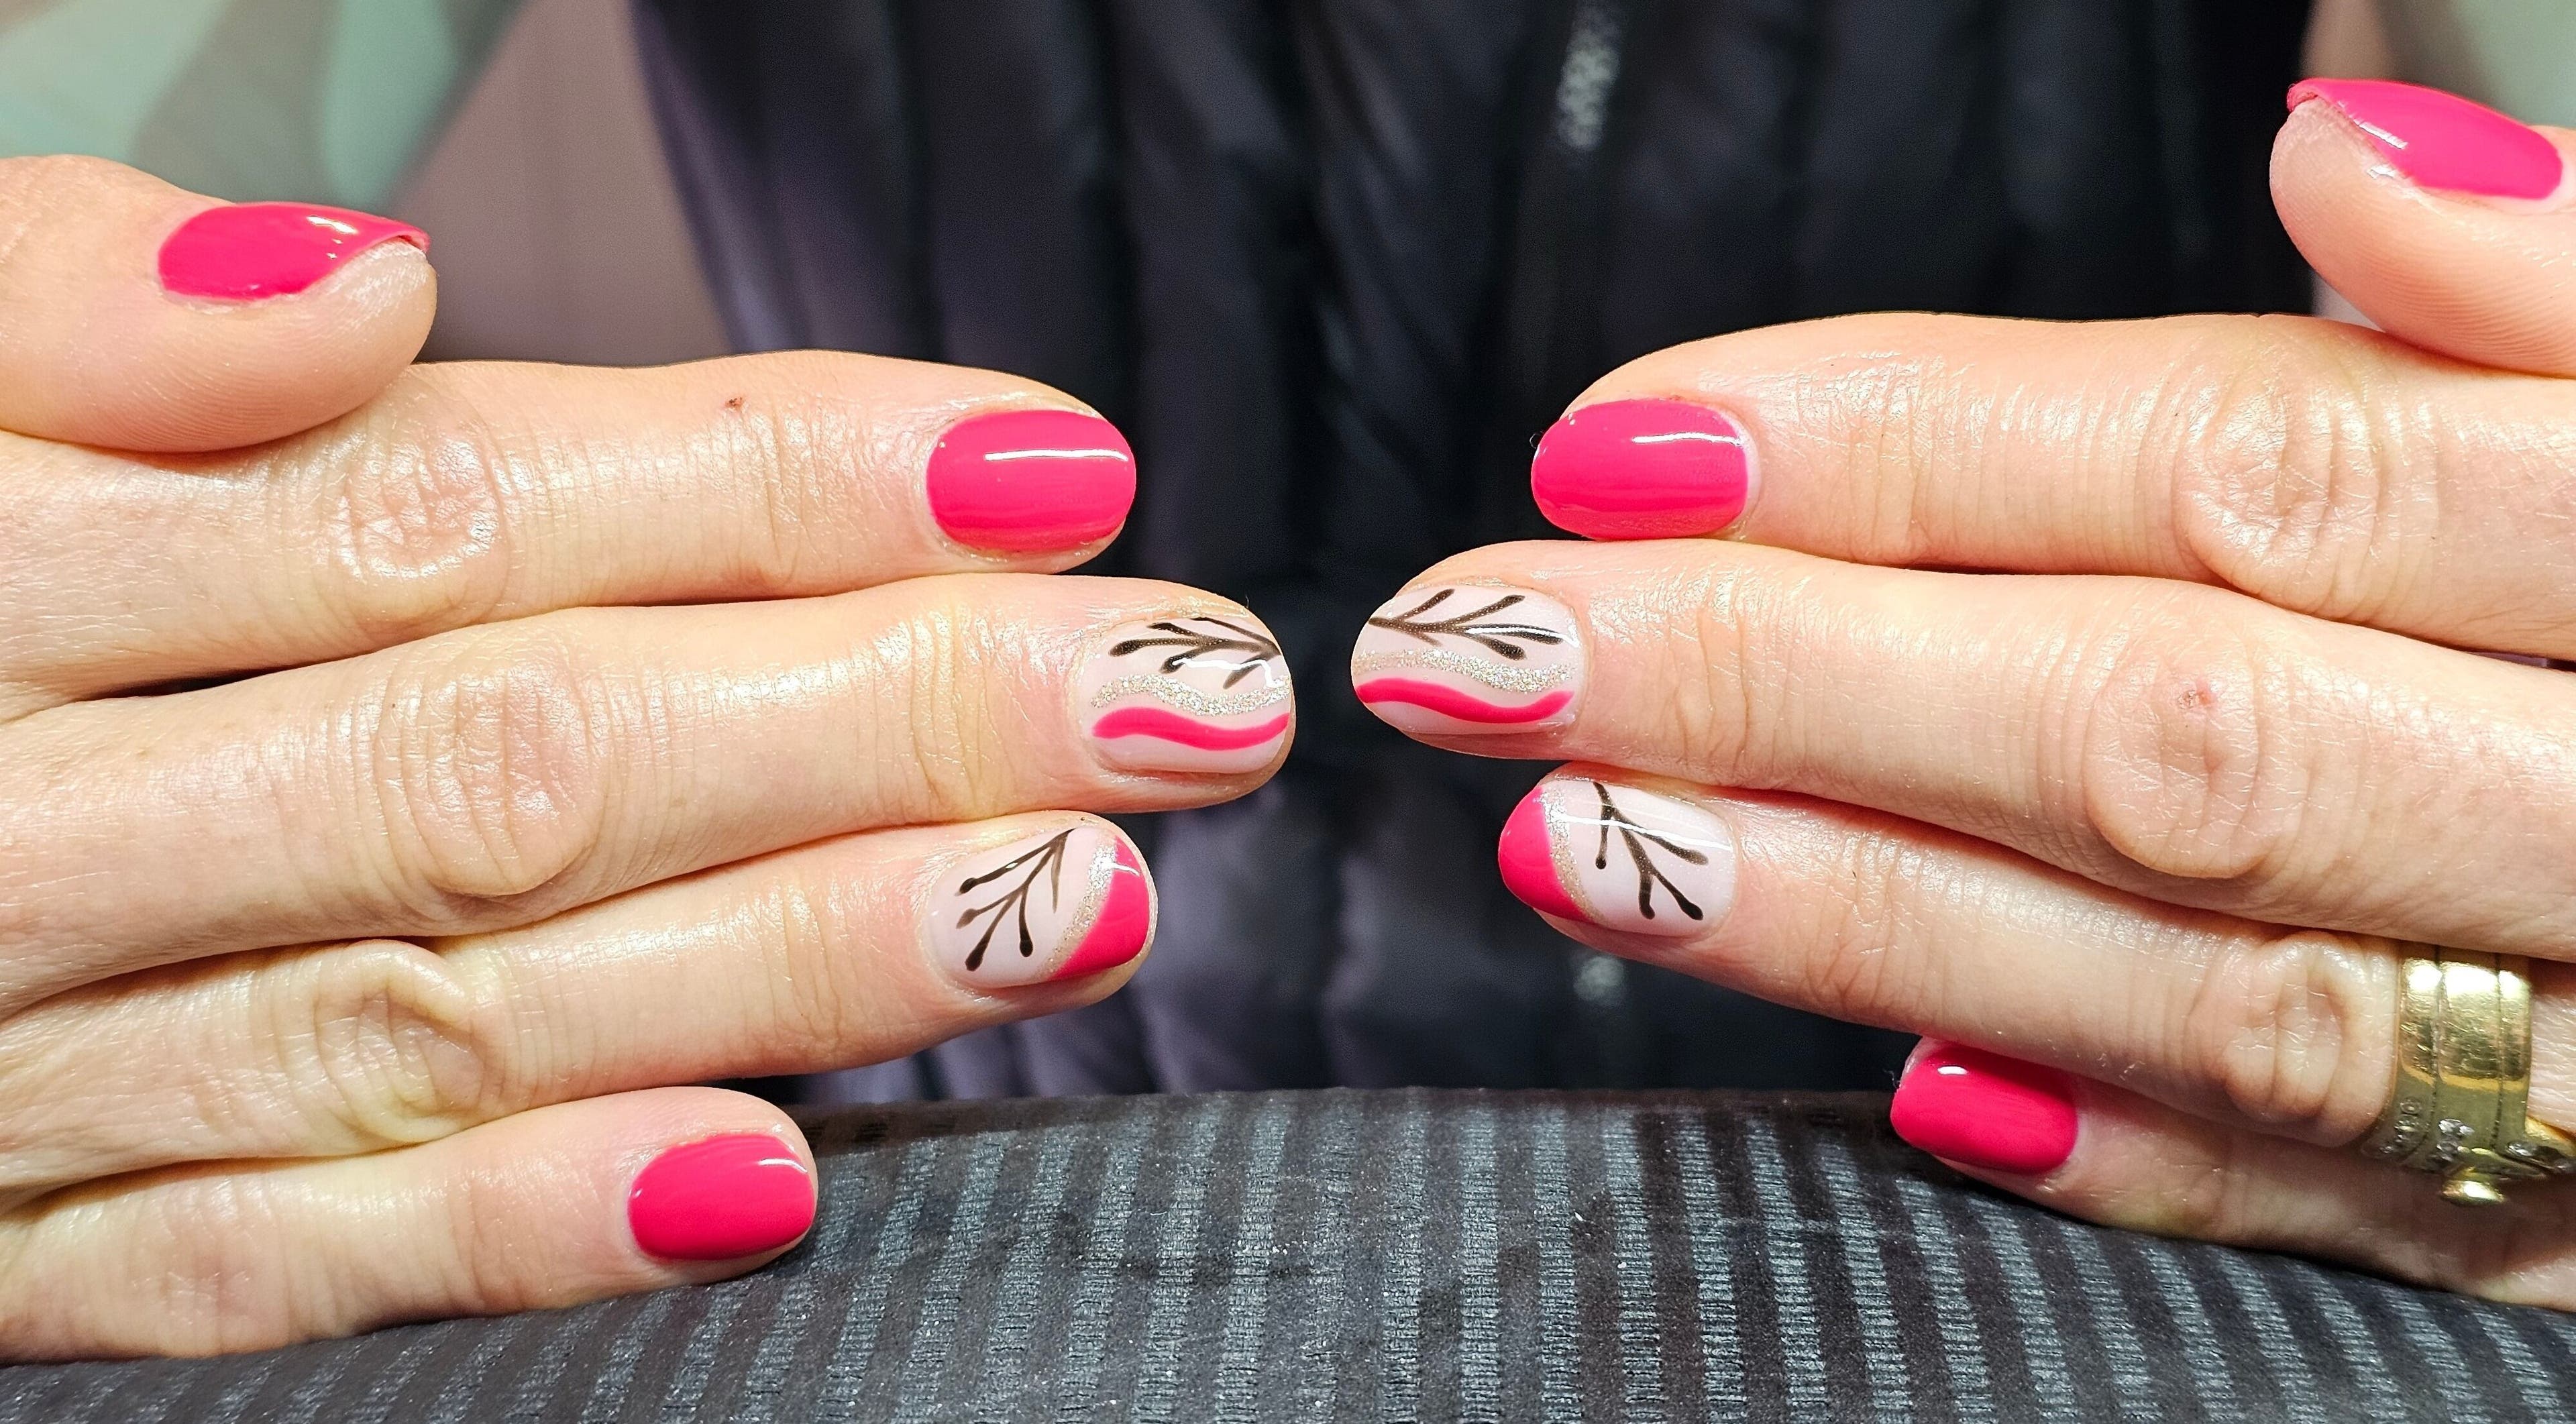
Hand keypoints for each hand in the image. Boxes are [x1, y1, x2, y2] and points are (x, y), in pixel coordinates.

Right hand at [0, 157, 1291, 1357]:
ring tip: (1078, 903)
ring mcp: (7, 1044)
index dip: (777, 476)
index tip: (1057, 469)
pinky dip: (494, 1224)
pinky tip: (752, 1191)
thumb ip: (57, 308)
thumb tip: (343, 293)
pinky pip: (246, 1256)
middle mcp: (16, 801)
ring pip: (441, 992)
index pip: (456, 492)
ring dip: (780, 962)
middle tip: (1182, 690)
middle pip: (511, 741)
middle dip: (876, 712)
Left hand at [1356, 80, 2575, 1303]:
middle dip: (1785, 672)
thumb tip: (2341, 157)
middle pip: (2154, 710)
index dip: (1913, 446)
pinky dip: (2122, 1134)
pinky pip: (2353, 1191)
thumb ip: (2561, 304)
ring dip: (1859, 909)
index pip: (2238, 464)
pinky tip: (1905, 1089)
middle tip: (1477, 641)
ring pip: (2196, 961)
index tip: (1620, 435)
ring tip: (1576, 839)